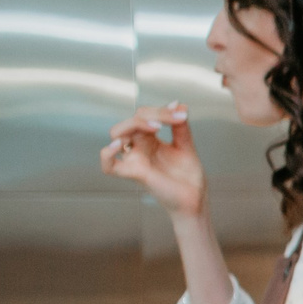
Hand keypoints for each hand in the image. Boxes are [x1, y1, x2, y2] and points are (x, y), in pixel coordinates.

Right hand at [100, 103, 208, 219]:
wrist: (195, 199)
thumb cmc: (188, 176)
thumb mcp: (186, 146)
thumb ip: (180, 127)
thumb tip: (179, 104)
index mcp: (150, 139)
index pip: (145, 115)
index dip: (161, 111)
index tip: (180, 113)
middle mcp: (139, 147)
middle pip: (130, 121)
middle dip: (148, 115)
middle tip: (169, 120)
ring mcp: (136, 159)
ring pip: (117, 134)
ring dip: (134, 124)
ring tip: (156, 127)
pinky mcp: (136, 174)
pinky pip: (109, 166)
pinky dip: (107, 155)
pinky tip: (118, 145)